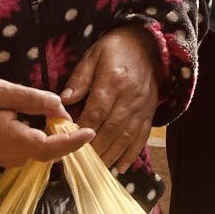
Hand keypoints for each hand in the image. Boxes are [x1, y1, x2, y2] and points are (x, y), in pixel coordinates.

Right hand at [0, 77, 94, 168]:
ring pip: (41, 152)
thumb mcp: (3, 91)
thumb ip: (33, 99)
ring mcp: (8, 159)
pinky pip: (30, 151)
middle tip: (75, 120)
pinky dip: (42, 140)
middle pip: (49, 152)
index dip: (72, 142)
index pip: (50, 148)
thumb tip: (60, 106)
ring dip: (54, 138)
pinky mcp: (5, 156)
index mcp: (14, 141)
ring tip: (61, 120)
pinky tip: (44, 124)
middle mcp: (13, 156)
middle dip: (66, 138)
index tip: (90, 132)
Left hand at [61, 26, 160, 172]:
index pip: (97, 111)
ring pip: (126, 137)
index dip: (83, 129)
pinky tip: (119, 167)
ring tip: (96, 169)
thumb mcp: (94, 55)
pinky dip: (131, 154)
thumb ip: (80, 78)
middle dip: (95, 148)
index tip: (69, 142)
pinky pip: (142, 137)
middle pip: (111, 128)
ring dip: (111, 155)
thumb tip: (64, 100)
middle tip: (79, 163)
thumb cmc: (116, 49)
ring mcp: (142, 107)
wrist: (148, 44)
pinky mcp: (149, 113)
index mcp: (113, 81)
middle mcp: (129, 97)